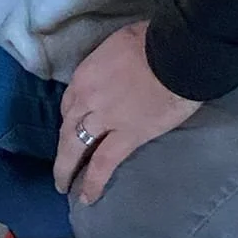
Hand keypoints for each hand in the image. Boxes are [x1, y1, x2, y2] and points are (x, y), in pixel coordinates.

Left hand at [54, 22, 199, 203]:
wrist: (176, 53)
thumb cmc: (155, 40)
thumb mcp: (120, 43)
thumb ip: (112, 62)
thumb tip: (119, 69)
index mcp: (86, 74)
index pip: (70, 102)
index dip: (71, 118)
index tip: (75, 128)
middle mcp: (87, 98)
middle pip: (67, 127)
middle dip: (61, 149)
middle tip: (60, 166)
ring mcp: (104, 119)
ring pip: (75, 148)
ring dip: (67, 168)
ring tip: (63, 185)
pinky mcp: (127, 136)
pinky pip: (104, 163)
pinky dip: (93, 182)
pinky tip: (87, 197)